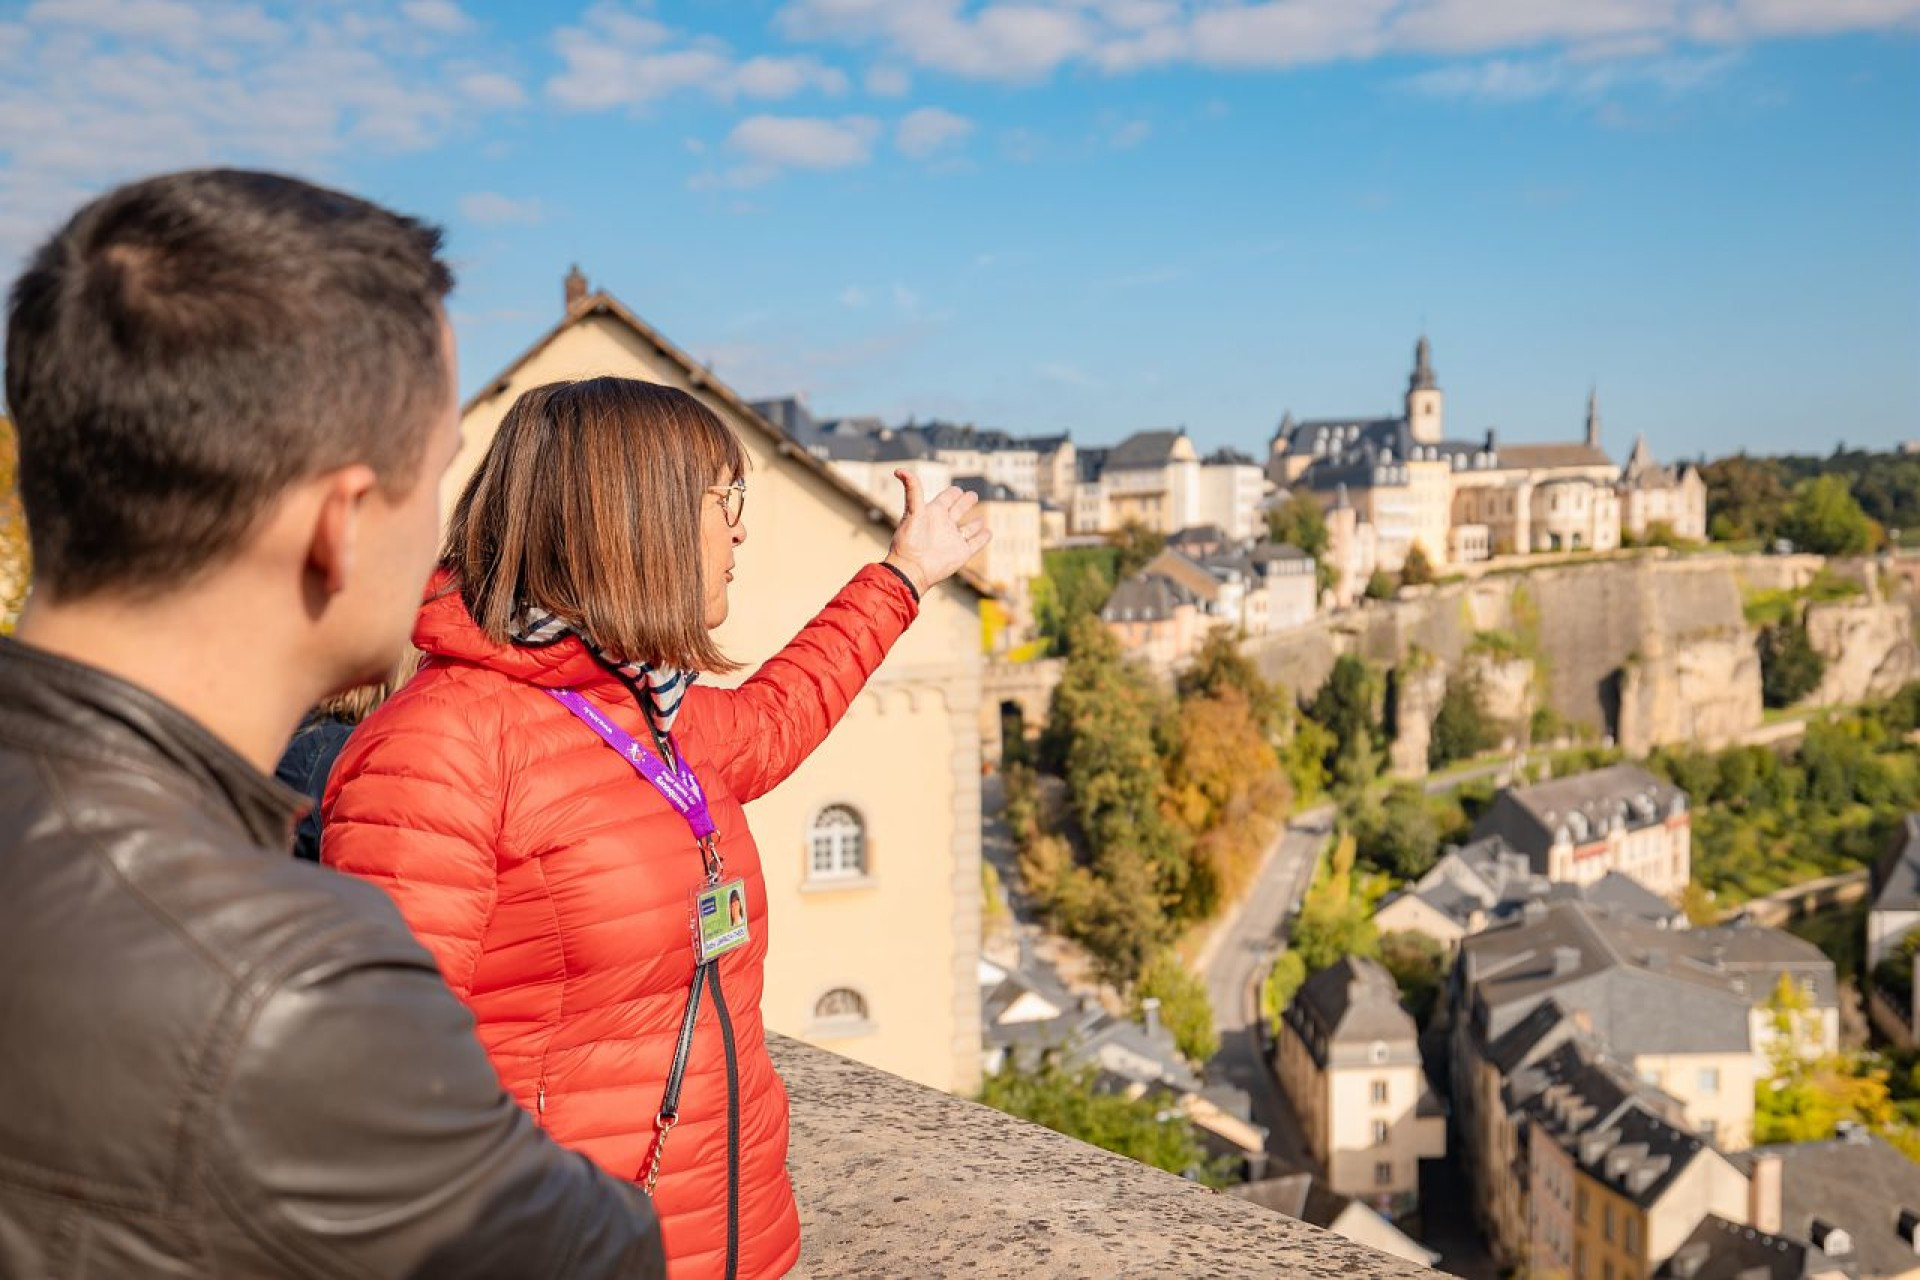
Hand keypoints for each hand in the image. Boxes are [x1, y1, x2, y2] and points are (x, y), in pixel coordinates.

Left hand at [883, 470, 991, 596]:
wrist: (912, 569)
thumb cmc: (909, 540)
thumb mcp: (911, 510)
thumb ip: (912, 489)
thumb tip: (899, 469)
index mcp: (932, 513)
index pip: (946, 498)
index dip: (952, 493)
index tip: (957, 489)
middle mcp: (943, 525)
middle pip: (958, 510)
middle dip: (966, 502)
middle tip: (972, 495)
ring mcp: (953, 539)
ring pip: (967, 529)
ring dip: (975, 524)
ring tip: (981, 520)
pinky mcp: (961, 553)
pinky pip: (975, 543)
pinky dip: (983, 538)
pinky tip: (988, 532)